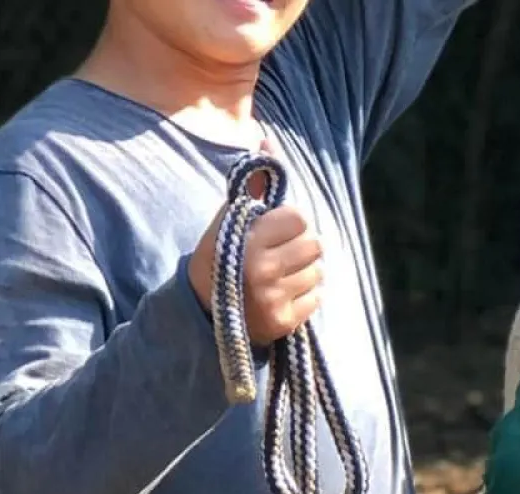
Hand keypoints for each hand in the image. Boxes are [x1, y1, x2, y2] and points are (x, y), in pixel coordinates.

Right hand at [187, 200, 324, 346]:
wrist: (201, 312)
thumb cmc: (219, 258)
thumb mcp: (228, 221)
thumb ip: (253, 186)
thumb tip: (269, 145)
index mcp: (247, 241)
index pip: (299, 218)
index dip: (290, 221)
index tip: (277, 229)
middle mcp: (262, 270)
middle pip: (314, 244)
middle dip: (302, 244)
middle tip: (284, 251)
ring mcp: (274, 299)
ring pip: (318, 271)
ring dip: (305, 270)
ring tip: (283, 273)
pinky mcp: (283, 322)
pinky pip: (317, 298)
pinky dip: (306, 294)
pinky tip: (284, 292)